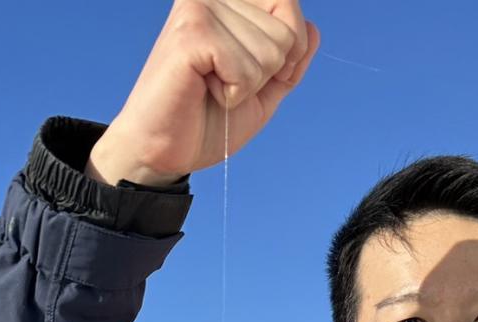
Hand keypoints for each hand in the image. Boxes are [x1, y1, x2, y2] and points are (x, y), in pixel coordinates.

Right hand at [86, 0, 318, 186]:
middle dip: (264, 75)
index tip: (246, 74)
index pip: (289, 7)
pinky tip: (204, 90)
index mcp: (229, 2)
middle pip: (286, 34)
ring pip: (271, 52)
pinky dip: (233, 94)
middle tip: (223, 83)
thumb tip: (313, 29)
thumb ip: (289, 61)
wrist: (164, 150)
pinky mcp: (192, 31)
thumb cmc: (208, 120)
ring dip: (247, 86)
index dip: (284, 55)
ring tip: (211, 87)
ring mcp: (200, 6)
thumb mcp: (262, 91)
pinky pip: (247, 69)